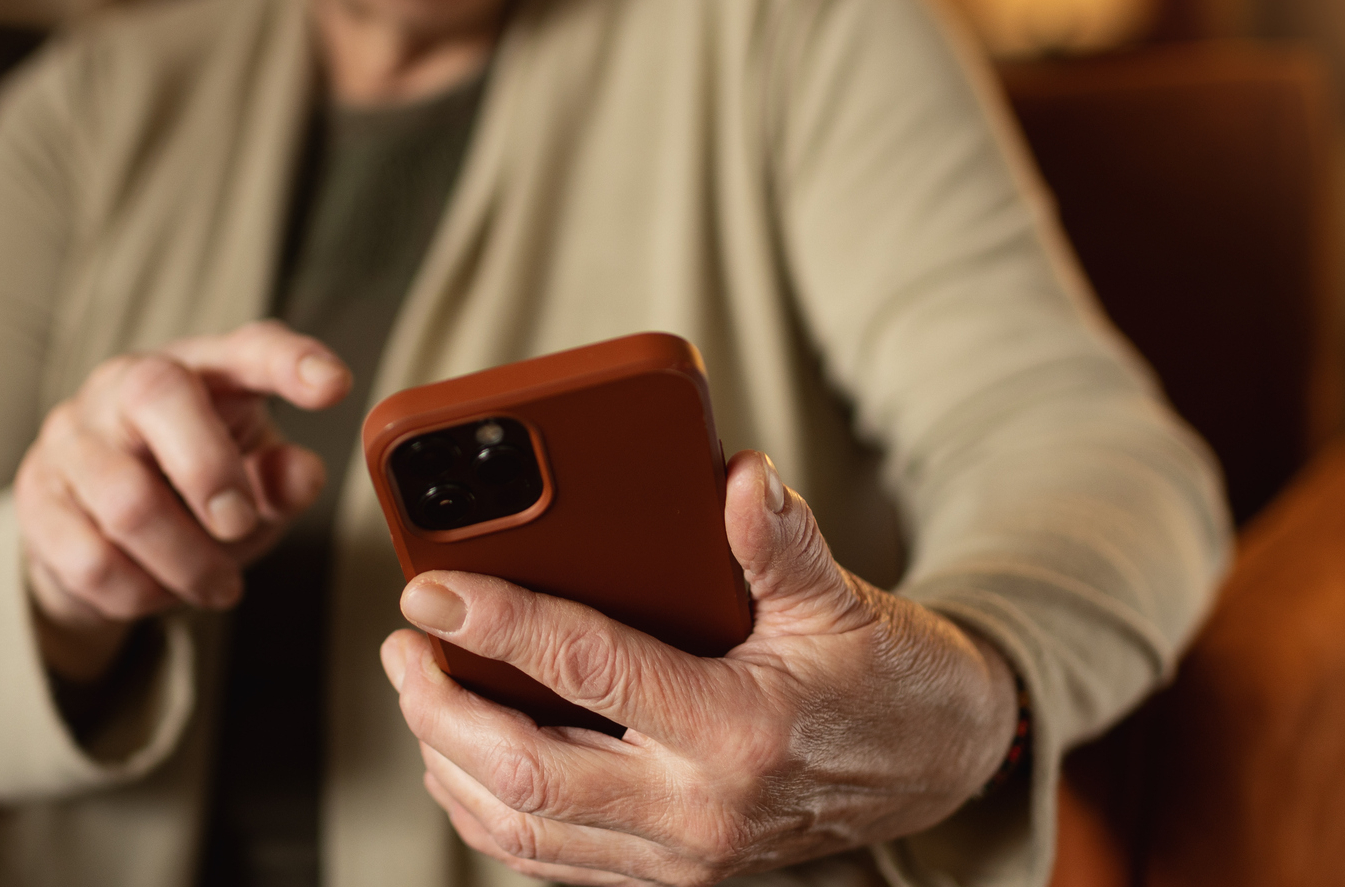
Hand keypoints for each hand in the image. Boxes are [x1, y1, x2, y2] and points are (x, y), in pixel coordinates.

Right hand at [16, 320, 350, 681]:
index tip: (334, 385)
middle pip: (157, 394)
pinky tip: (159, 591)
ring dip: (186, 562)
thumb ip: (281, 480)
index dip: (290, 362)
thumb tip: (302, 475)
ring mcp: (71, 436)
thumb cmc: (194, 495)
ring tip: (217, 585)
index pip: (247, 347)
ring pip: (126, 499)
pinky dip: (139, 593)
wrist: (100, 532)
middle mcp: (123, 385)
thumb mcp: (253, 486)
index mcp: (198, 370)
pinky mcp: (36, 496)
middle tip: (239, 525)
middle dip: (209, 470)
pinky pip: (89, 558)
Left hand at [379, 451, 1019, 885]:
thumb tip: (739, 475)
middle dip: (441, 708)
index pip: (587, 670)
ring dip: (449, 762)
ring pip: (523, 830)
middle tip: (406, 643)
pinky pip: (550, 859)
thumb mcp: (843, 602)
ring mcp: (681, 858)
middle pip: (526, 774)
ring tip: (420, 689)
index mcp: (739, 733)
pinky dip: (489, 810)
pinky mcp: (668, 876)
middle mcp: (702, 812)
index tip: (430, 588)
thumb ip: (780, 542)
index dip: (496, 624)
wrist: (937, 767)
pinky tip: (463, 755)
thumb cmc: (886, 676)